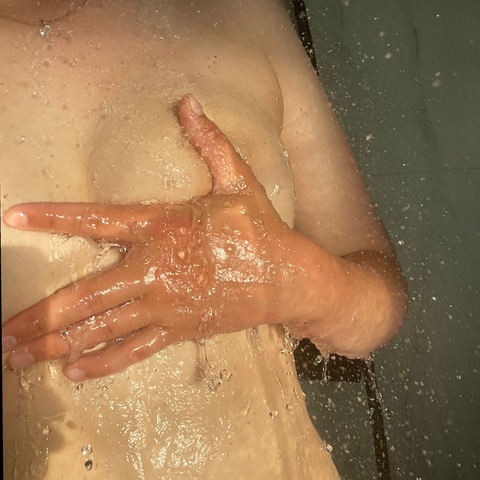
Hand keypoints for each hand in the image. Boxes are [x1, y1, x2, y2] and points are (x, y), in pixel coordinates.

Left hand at [2, 94, 293, 380]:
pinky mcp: (179, 330)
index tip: (13, 218)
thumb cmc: (260, 228)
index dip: (55, 218)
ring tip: (19, 359)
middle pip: (86, 297)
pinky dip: (104, 363)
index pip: (99, 220)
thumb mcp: (238, 179)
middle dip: (39, 317)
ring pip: (103, 330)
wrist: (288, 278)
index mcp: (163, 227)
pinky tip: (76, 372)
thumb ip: (209, 141)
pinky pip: (135, 350)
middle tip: (1, 335)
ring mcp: (165, 305)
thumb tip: (188, 100)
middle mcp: (155, 269)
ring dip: (58, 346)